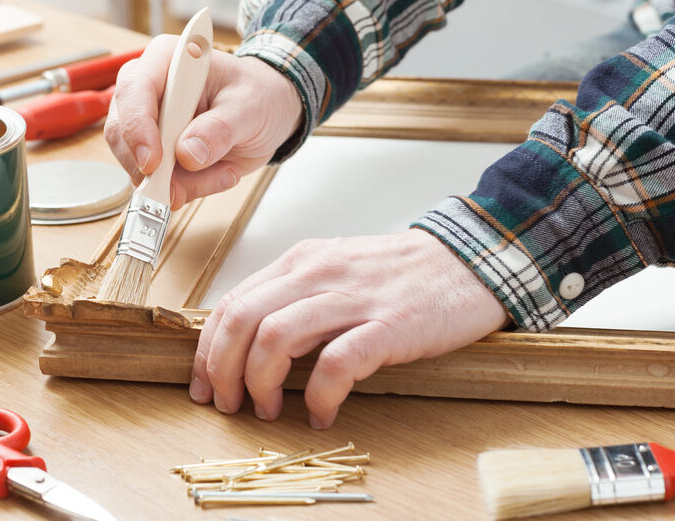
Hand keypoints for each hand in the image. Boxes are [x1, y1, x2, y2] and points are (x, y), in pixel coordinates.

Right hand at [104, 35, 301, 209]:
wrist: (268, 112)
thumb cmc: (258, 95)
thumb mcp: (250, 107)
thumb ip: (220, 128)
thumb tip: (188, 153)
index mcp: (167, 60)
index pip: (135, 91)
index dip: (138, 129)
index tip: (154, 163)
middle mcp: (147, 89)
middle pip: (123, 132)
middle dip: (155, 169)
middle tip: (185, 190)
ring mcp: (147, 122)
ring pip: (136, 163)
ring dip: (177, 183)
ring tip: (223, 172)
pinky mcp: (154, 151)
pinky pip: (155, 180)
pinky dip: (186, 188)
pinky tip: (217, 175)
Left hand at [189, 229, 508, 428]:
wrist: (470, 260)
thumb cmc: (401, 274)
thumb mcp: (335, 271)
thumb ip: (294, 297)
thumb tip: (251, 343)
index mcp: (301, 262)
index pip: (232, 303)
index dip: (208, 349)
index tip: (204, 383)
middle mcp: (317, 274)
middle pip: (242, 320)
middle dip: (222, 369)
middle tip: (228, 404)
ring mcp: (352, 298)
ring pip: (275, 338)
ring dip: (260, 383)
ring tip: (267, 410)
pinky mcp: (388, 325)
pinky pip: (336, 363)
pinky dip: (320, 396)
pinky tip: (322, 414)